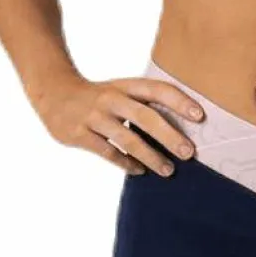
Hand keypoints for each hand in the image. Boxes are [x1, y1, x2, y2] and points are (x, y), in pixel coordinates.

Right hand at [37, 74, 206, 176]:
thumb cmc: (99, 94)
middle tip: (189, 152)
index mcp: (126, 85)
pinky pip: (108, 152)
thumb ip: (144, 101)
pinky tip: (140, 171)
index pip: (157, 90)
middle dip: (169, 135)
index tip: (200, 116)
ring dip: (151, 157)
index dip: (179, 101)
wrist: (55, 93)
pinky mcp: (80, 134)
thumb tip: (181, 121)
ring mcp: (95, 116)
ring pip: (127, 139)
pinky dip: (126, 163)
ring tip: (169, 171)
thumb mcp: (120, 88)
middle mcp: (112, 98)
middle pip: (146, 116)